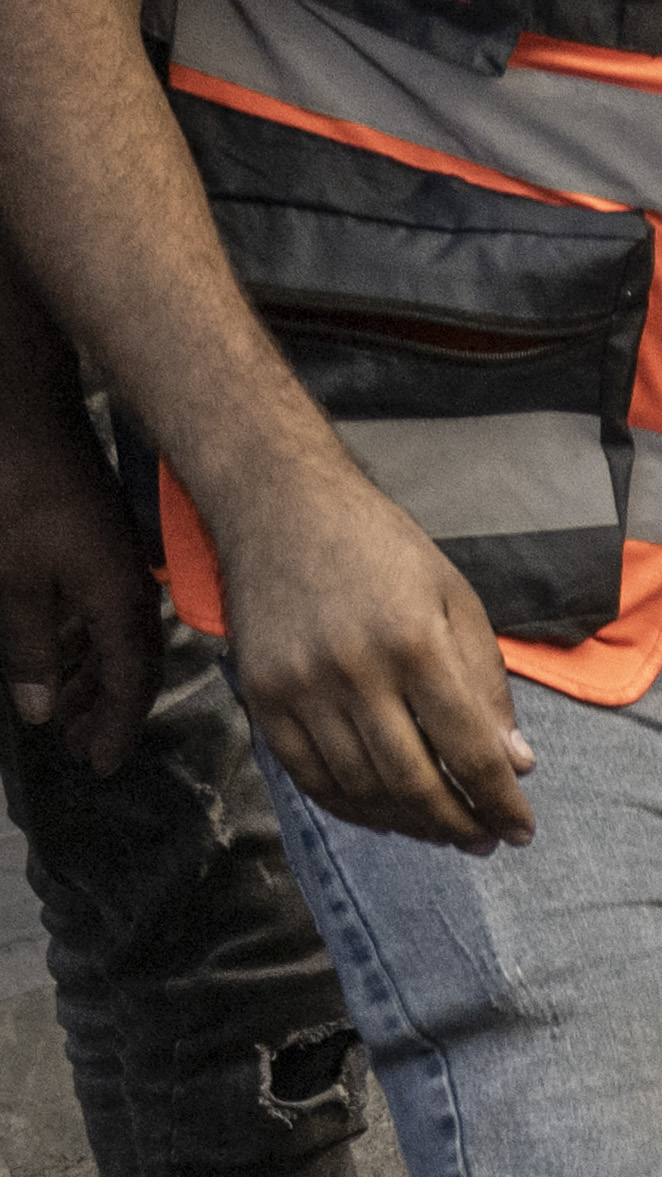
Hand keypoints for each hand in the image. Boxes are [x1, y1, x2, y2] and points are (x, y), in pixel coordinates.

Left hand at [0, 373, 152, 775]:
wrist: (26, 411)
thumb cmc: (19, 492)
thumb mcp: (13, 580)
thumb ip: (29, 648)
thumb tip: (43, 710)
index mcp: (121, 601)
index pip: (132, 682)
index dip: (118, 728)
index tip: (101, 765)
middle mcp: (132, 586)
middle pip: (129, 663)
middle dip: (104, 708)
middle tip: (80, 745)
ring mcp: (117, 562)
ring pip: (111, 635)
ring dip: (87, 674)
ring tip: (62, 707)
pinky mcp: (97, 541)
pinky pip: (96, 607)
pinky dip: (77, 637)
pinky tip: (52, 648)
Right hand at [200, 457, 534, 848]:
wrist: (282, 508)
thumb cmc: (384, 553)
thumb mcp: (459, 603)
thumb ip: (487, 687)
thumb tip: (516, 766)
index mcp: (416, 644)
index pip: (469, 750)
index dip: (500, 802)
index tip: (520, 830)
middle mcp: (354, 671)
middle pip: (413, 782)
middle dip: (457, 824)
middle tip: (483, 841)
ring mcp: (300, 687)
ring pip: (360, 788)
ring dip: (408, 824)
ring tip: (442, 831)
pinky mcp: (261, 696)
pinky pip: (308, 776)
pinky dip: (350, 807)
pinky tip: (384, 815)